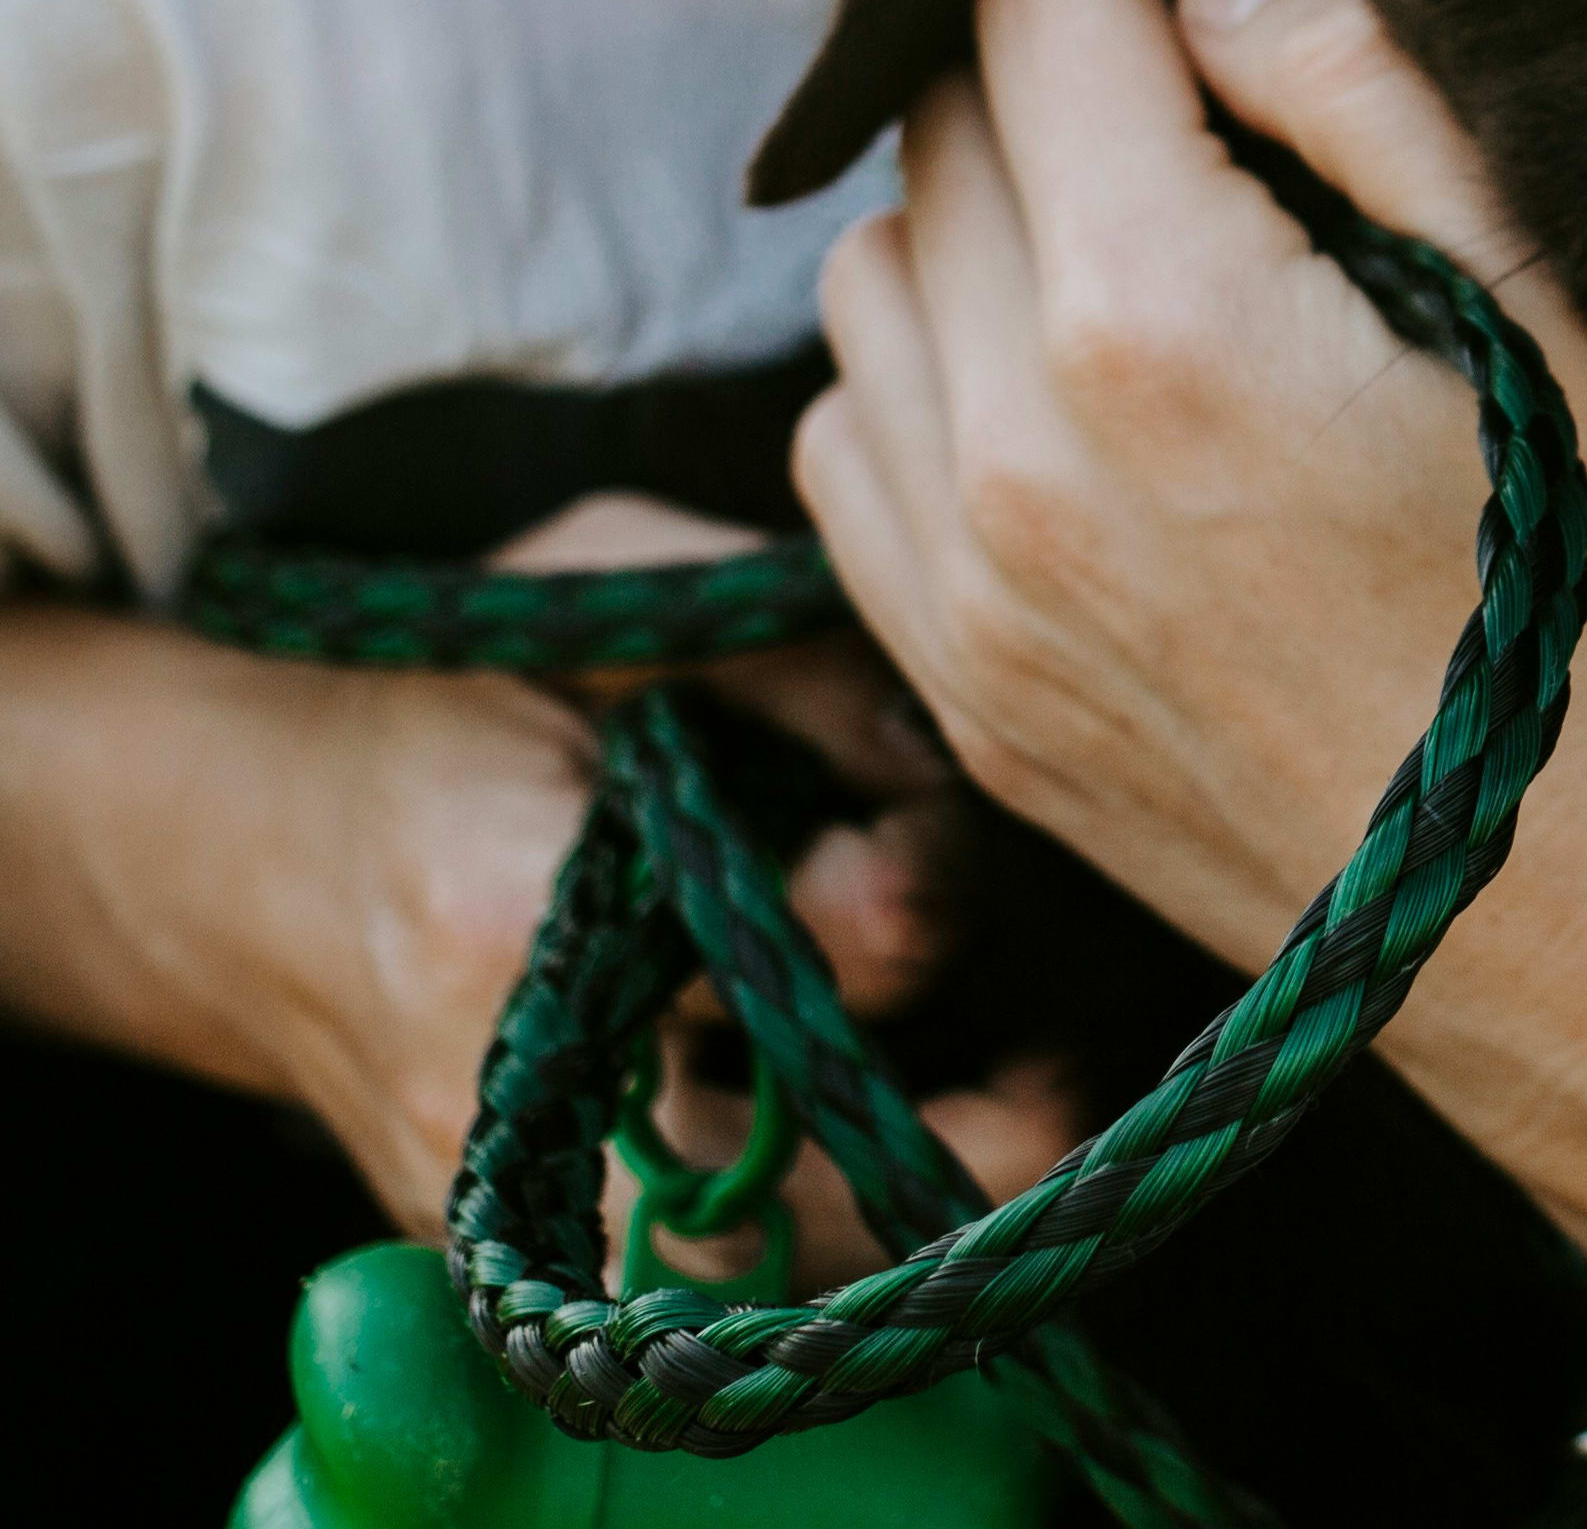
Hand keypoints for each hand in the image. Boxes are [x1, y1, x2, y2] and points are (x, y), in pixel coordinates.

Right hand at [0, 548, 1064, 1275]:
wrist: (246, 837)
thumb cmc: (457, 685)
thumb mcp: (608, 597)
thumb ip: (790, 661)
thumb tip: (954, 744)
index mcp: (513, 911)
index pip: (752, 951)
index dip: (883, 899)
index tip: (925, 844)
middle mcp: (506, 1090)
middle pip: (757, 1187)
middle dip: (929, 1136)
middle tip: (1056, 1072)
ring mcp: (503, 1192)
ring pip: (744, 1269)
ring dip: (901, 1210)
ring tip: (1034, 1110)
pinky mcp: (519, 1241)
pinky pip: (700, 1274)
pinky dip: (827, 1223)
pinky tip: (936, 1139)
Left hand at [799, 0, 1586, 1328]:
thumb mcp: (1573, 307)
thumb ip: (1372, 93)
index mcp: (1161, 319)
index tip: (1250, 13)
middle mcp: (1012, 451)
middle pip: (939, 123)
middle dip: (1068, 75)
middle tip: (1228, 128)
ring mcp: (967, 599)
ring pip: (866, 280)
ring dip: (987, 223)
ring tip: (1160, 263)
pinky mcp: (970, 705)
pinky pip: (853, 453)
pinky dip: (932, 383)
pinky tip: (1086, 411)